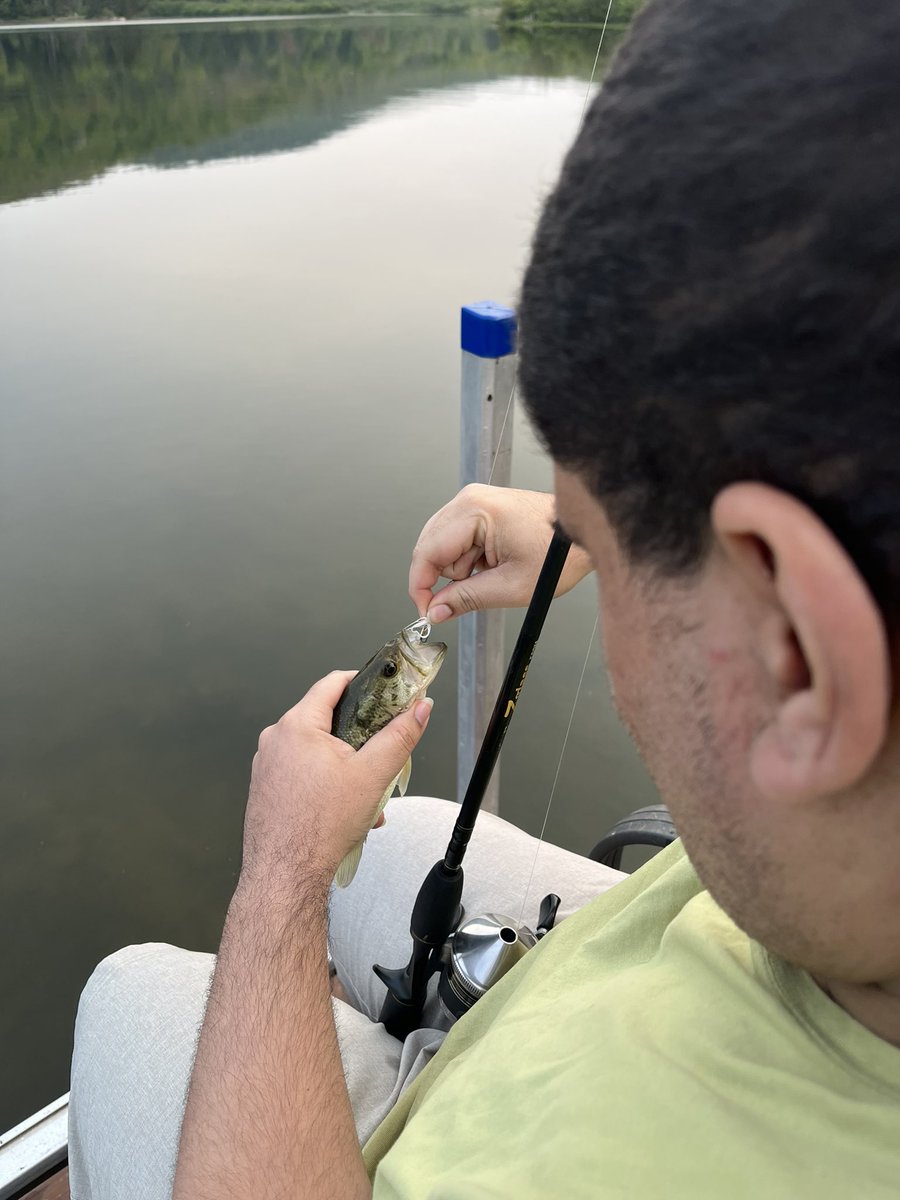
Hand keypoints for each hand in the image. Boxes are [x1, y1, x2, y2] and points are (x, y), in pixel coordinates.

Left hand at [241, 671, 432, 892]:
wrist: (286, 875)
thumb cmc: (320, 827)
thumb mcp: (374, 775)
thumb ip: (400, 735)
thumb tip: (420, 708)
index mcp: (297, 725)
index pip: (332, 683)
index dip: (363, 683)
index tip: (383, 692)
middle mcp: (276, 739)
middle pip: (326, 720)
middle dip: (359, 739)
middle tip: (380, 757)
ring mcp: (267, 765)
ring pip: (316, 752)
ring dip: (346, 769)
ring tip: (366, 799)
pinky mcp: (266, 787)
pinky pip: (303, 773)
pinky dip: (326, 785)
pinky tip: (345, 812)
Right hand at [409, 484, 592, 622]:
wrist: (583, 536)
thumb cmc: (559, 553)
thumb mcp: (511, 586)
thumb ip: (466, 599)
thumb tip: (435, 612)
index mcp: (474, 511)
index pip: (427, 552)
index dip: (422, 587)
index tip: (427, 612)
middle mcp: (469, 500)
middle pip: (430, 549)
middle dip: (446, 578)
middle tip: (471, 595)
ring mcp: (474, 502)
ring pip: (442, 547)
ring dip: (460, 570)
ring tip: (495, 572)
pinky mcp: (480, 509)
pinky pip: (457, 541)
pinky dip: (468, 560)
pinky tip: (493, 563)